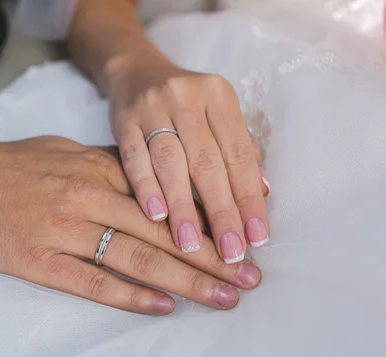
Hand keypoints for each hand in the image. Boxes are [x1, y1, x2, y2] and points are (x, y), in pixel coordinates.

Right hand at [0, 130, 262, 313]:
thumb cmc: (13, 165)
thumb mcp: (67, 151)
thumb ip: (108, 167)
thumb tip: (148, 184)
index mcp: (98, 168)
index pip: (165, 198)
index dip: (206, 221)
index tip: (238, 240)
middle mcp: (88, 197)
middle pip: (161, 231)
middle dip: (211, 257)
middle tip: (249, 279)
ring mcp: (64, 229)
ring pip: (135, 257)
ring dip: (184, 280)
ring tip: (222, 297)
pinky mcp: (39, 260)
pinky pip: (92, 281)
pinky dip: (130, 296)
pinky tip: (162, 307)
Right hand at [106, 51, 269, 263]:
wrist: (135, 72)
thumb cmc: (184, 104)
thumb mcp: (215, 115)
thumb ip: (239, 149)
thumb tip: (264, 193)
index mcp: (219, 96)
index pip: (239, 154)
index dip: (249, 198)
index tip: (257, 237)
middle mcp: (188, 98)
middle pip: (208, 162)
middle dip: (221, 211)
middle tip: (230, 252)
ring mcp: (152, 107)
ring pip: (171, 163)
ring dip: (183, 208)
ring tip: (191, 245)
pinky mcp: (123, 120)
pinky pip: (135, 158)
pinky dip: (145, 187)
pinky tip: (155, 216)